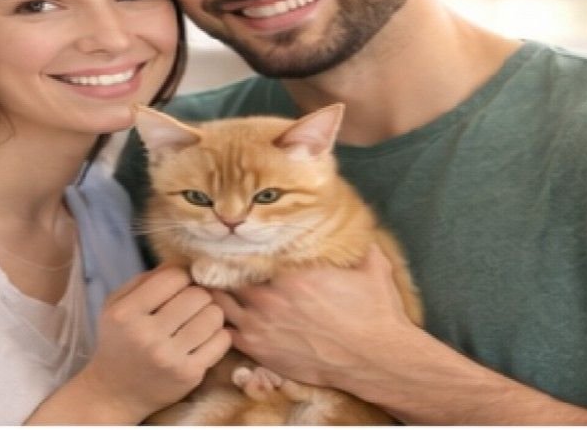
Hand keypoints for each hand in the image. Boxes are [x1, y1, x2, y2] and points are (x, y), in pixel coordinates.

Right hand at [72, 266, 231, 420]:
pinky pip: (222, 341)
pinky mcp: (189, 374)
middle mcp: (147, 335)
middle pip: (197, 295)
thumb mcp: (117, 304)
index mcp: (127, 313)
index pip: (173, 277)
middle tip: (190, 303)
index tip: (178, 286)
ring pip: (214, 316)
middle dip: (198, 294)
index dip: (181, 277)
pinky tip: (204, 336)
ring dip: (210, 312)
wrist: (115, 392)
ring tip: (199, 318)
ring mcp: (170, 357)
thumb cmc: (118, 341)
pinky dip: (218, 334)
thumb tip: (181, 261)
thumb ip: (145, 280)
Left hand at [211, 244, 419, 390]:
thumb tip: (362, 227)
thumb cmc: (375, 314)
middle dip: (222, 268)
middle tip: (216, 262)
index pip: (249, 253)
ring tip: (210, 286)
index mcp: (290, 273)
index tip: (237, 242)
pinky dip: (221, 323)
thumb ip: (359, 245)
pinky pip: (225, 333)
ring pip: (219, 303)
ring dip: (215, 294)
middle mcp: (269, 297)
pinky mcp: (259, 351)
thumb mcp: (373, 268)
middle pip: (228, 276)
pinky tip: (222, 317)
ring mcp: (260, 325)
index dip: (240, 248)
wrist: (376, 360)